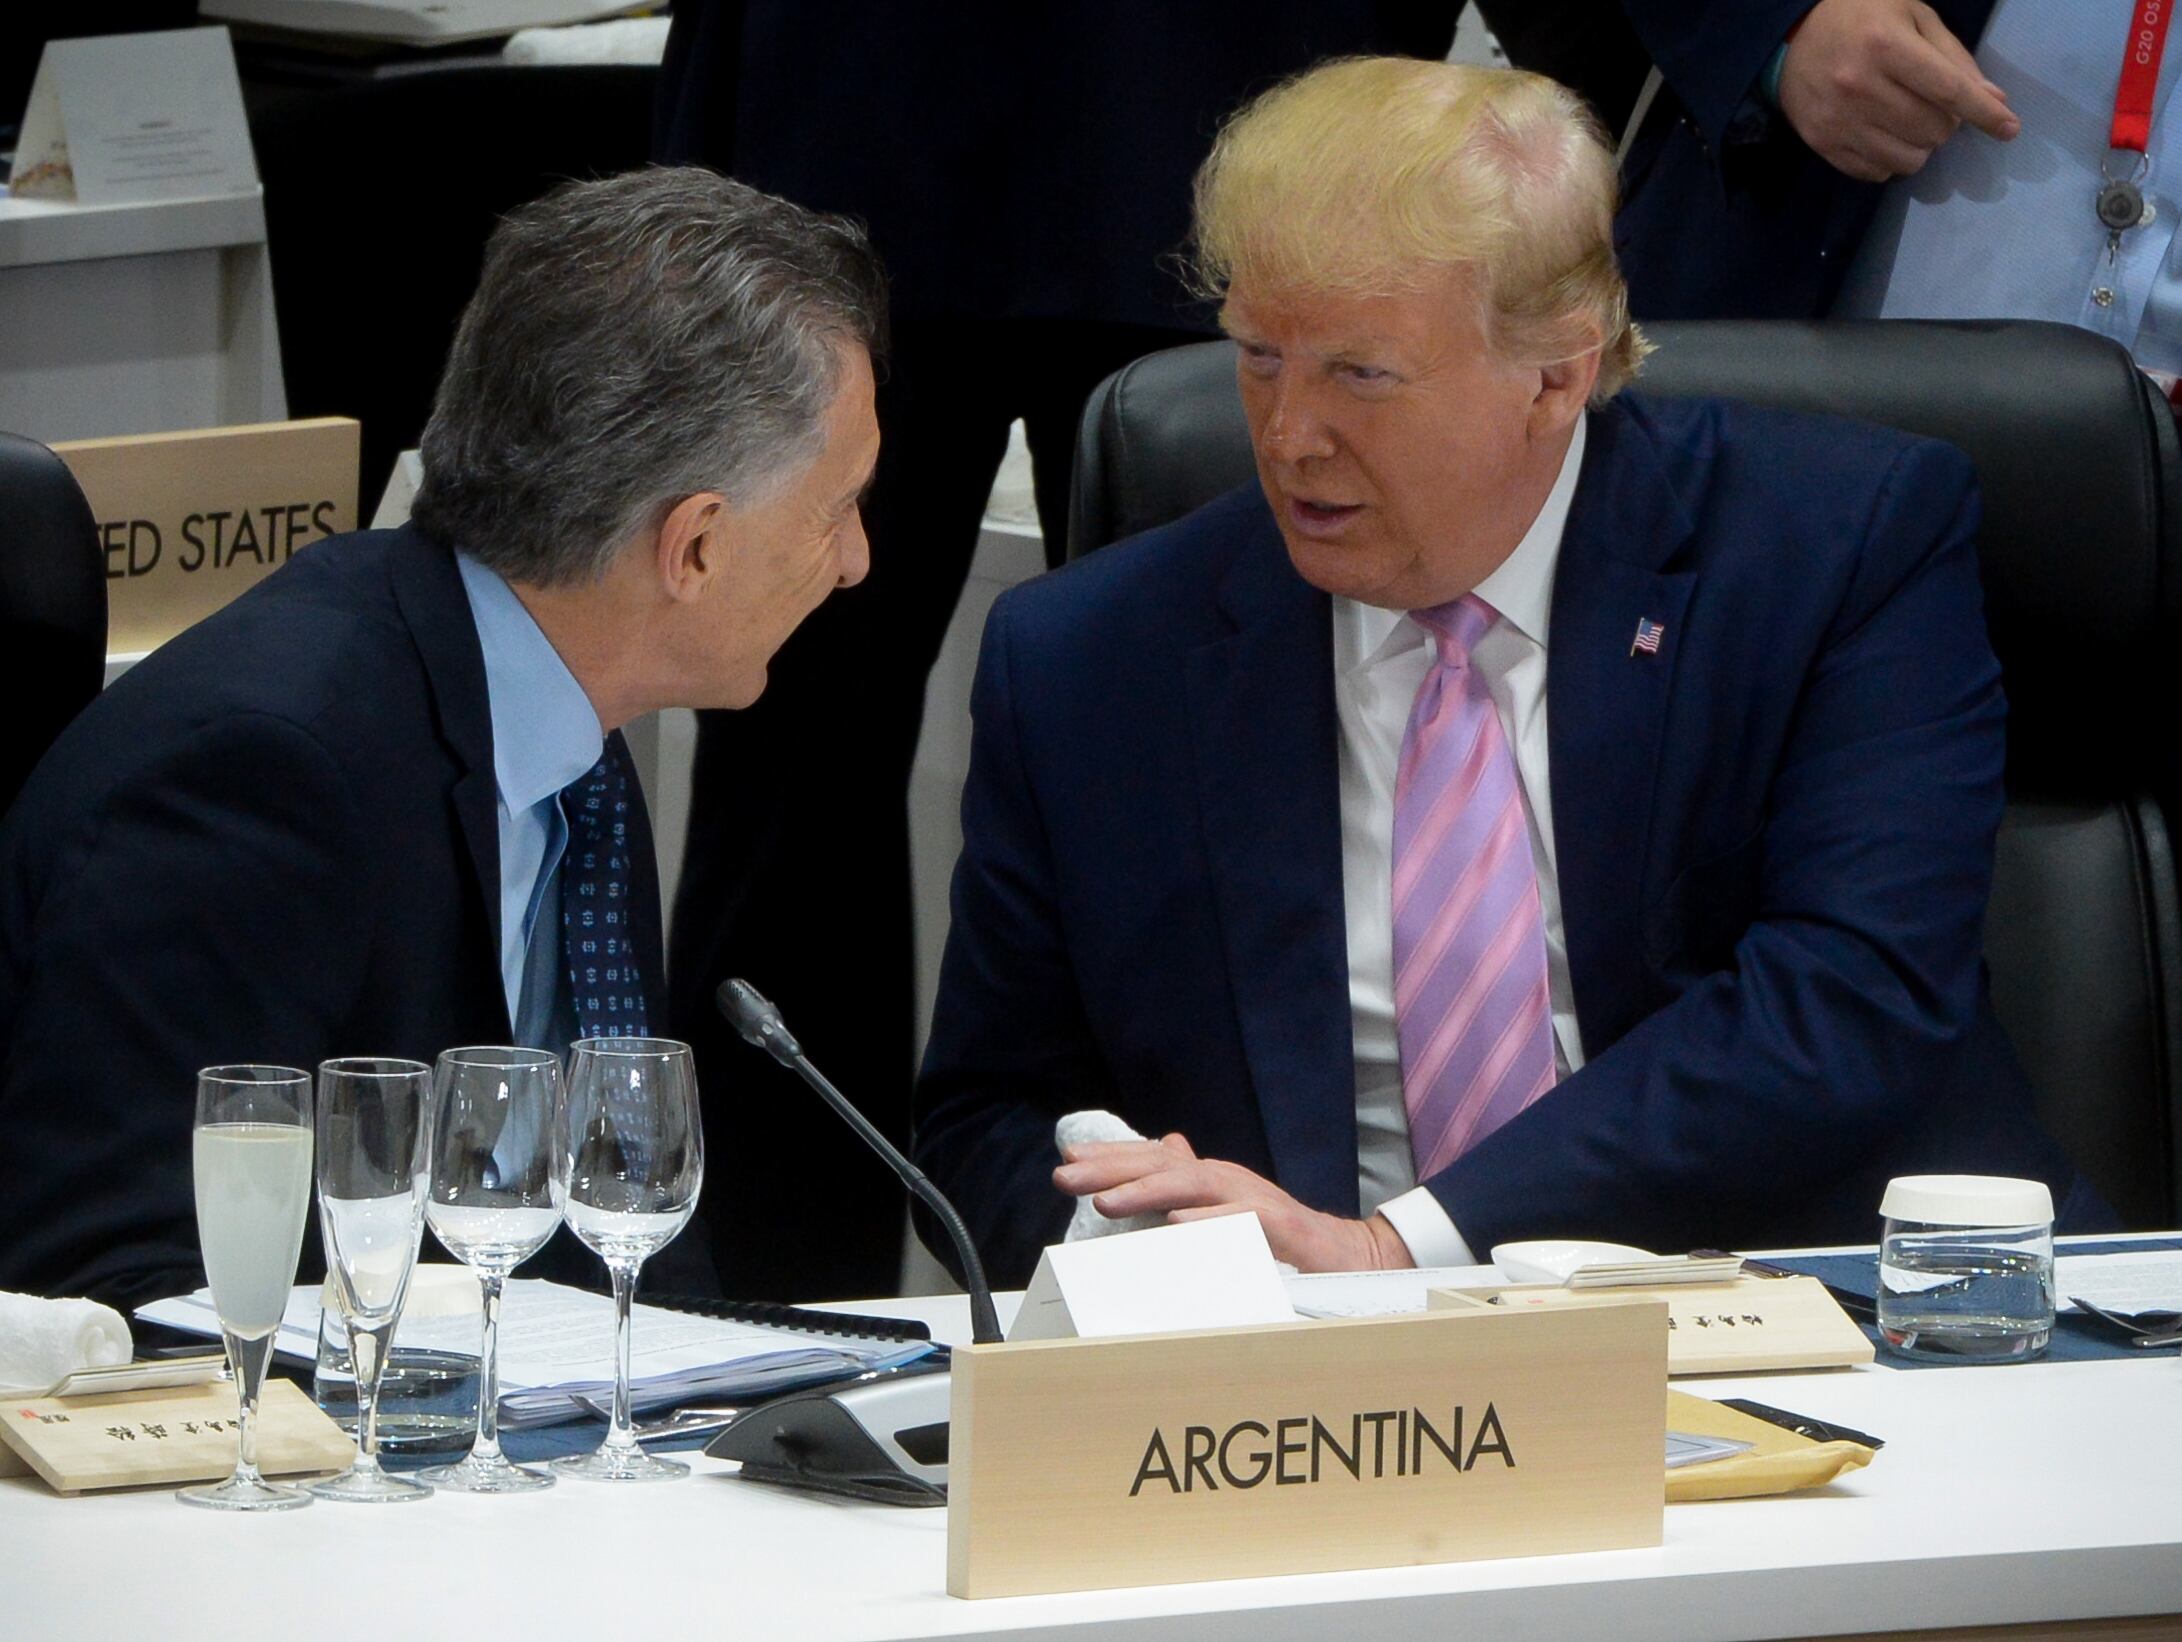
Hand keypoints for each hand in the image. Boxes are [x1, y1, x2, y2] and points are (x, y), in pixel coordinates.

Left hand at [1053, 1131, 1415, 1271]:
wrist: (1343, 1256)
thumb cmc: (1277, 1239)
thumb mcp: (1225, 1212)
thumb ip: (1189, 1192)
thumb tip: (1155, 1167)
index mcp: (1208, 1179)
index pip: (1152, 1160)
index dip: (1110, 1158)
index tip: (1067, 1159)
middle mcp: (1226, 1180)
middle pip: (1163, 1165)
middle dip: (1112, 1169)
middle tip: (1065, 1175)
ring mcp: (1252, 1200)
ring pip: (1194, 1187)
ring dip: (1147, 1191)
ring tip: (1106, 1202)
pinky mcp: (1279, 1227)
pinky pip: (1240, 1222)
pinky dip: (1208, 1221)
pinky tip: (1176, 1224)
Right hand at [1777, 0, 2018, 181]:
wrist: (1791, 35)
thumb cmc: (1863, 16)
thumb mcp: (1914, 17)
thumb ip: (1954, 58)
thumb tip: (1993, 100)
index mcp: (1886, 45)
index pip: (1949, 90)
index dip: (1984, 113)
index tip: (2009, 129)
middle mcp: (1860, 86)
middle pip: (1933, 130)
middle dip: (1947, 123)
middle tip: (1934, 107)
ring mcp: (1838, 120)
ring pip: (1908, 159)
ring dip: (1921, 146)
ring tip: (1909, 123)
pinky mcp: (1822, 144)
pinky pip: (1876, 173)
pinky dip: (1891, 160)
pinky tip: (1884, 136)